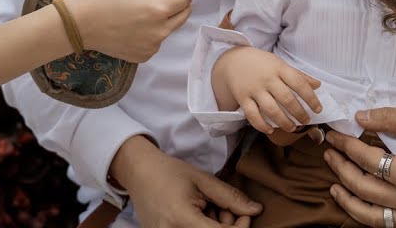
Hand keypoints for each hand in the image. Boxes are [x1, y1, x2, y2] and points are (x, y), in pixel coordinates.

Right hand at [65, 0, 194, 62]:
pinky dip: (155, 29)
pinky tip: (137, 22)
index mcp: (158, 9)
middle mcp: (160, 31)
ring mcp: (153, 46)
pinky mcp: (144, 56)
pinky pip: (158, 39)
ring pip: (171, 27)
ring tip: (145, 6)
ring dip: (167, 15)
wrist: (79, 25)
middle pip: (184, 13)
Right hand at [110, 135, 261, 227]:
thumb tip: (256, 210)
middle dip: (227, 227)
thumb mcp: (202, 180)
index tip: (246, 215)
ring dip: (214, 227)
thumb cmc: (170, 172)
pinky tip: (200, 216)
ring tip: (209, 209)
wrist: (139, 173)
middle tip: (226, 208)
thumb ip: (230, 197)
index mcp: (181, 218)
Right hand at [212, 46, 321, 133]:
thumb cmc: (261, 63)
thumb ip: (298, 75)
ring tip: (292, 128)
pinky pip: (252, 115)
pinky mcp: (243, 98)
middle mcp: (267, 79)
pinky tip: (270, 130)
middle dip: (299, 113)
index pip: (299, 83)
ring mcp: (254, 89)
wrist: (233, 60)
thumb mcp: (280, 64)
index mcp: (279, 68)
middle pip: (286, 99)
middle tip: (306, 121)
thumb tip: (318, 85)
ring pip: (271, 110)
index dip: (311, 98)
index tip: (318, 109)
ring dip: (284, 122)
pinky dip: (262, 125)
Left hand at [323, 108, 395, 227]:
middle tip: (329, 154)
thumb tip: (359, 117)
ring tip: (333, 185)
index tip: (335, 136)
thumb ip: (390, 118)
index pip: (366, 160)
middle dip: (341, 169)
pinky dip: (369, 217)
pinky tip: (359, 204)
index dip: (346, 146)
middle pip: (363, 188)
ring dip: (348, 201)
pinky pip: (389, 225)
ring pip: (371, 216)